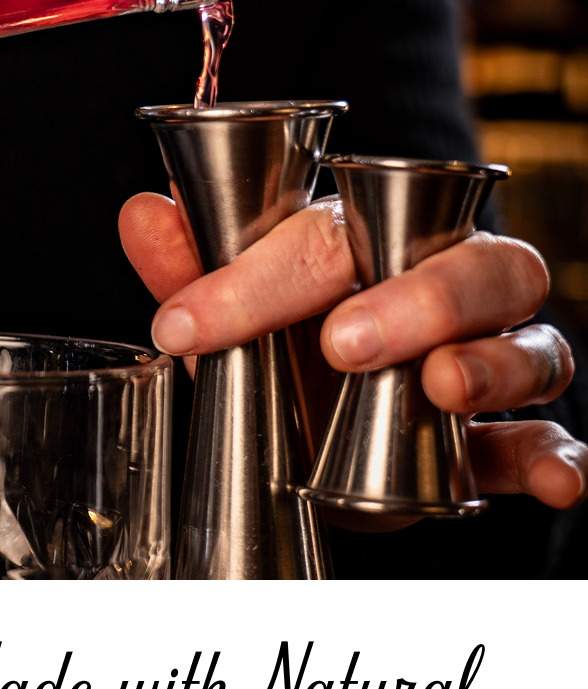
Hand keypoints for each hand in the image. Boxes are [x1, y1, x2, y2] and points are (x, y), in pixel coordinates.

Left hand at [119, 192, 587, 525]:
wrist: (324, 434)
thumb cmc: (286, 351)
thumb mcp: (231, 318)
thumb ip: (193, 266)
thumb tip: (143, 210)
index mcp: (369, 245)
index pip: (327, 237)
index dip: (257, 277)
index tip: (186, 325)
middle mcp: (445, 289)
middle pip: (472, 266)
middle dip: (416, 298)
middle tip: (342, 344)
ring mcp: (485, 360)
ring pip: (531, 342)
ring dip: (493, 364)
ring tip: (440, 388)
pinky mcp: (504, 437)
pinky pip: (553, 435)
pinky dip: (563, 454)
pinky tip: (557, 478)